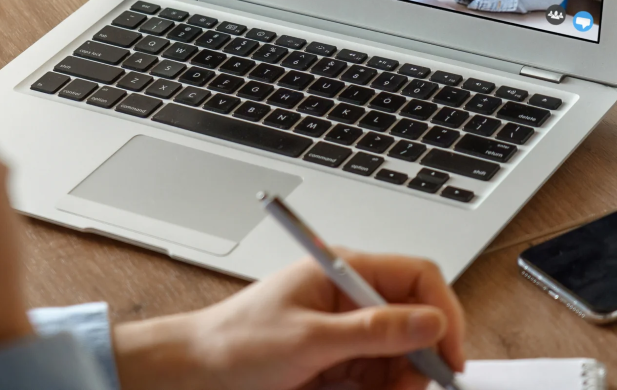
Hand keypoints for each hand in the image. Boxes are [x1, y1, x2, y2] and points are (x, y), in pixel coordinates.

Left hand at [113, 251, 464, 389]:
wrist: (199, 369)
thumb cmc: (239, 341)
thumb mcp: (310, 339)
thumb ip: (373, 331)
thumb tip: (430, 321)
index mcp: (342, 271)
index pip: (417, 276)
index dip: (443, 312)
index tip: (448, 357)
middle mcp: (350, 297)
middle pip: (416, 323)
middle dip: (418, 360)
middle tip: (399, 389)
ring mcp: (346, 330)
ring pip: (402, 358)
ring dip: (396, 383)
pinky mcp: (340, 360)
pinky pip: (380, 378)